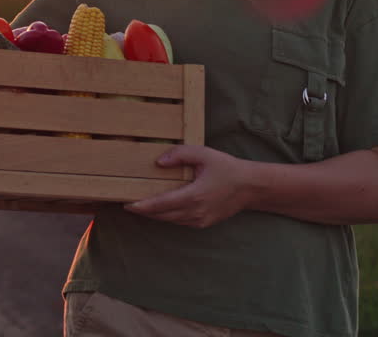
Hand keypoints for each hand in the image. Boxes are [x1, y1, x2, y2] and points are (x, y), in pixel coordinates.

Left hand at [123, 145, 260, 227]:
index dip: (142, 206)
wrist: (250, 187)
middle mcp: (196, 212)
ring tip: (139, 205)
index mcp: (194, 195)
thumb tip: (159, 162)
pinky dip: (168, 216)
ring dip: (154, 214)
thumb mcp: (204, 154)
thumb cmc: (227, 168)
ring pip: (170, 220)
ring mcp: (200, 220)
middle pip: (162, 215)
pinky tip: (160, 208)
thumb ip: (180, 154)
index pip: (161, 204)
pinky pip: (179, 221)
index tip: (127, 204)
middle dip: (144, 211)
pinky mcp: (203, 223)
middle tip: (127, 204)